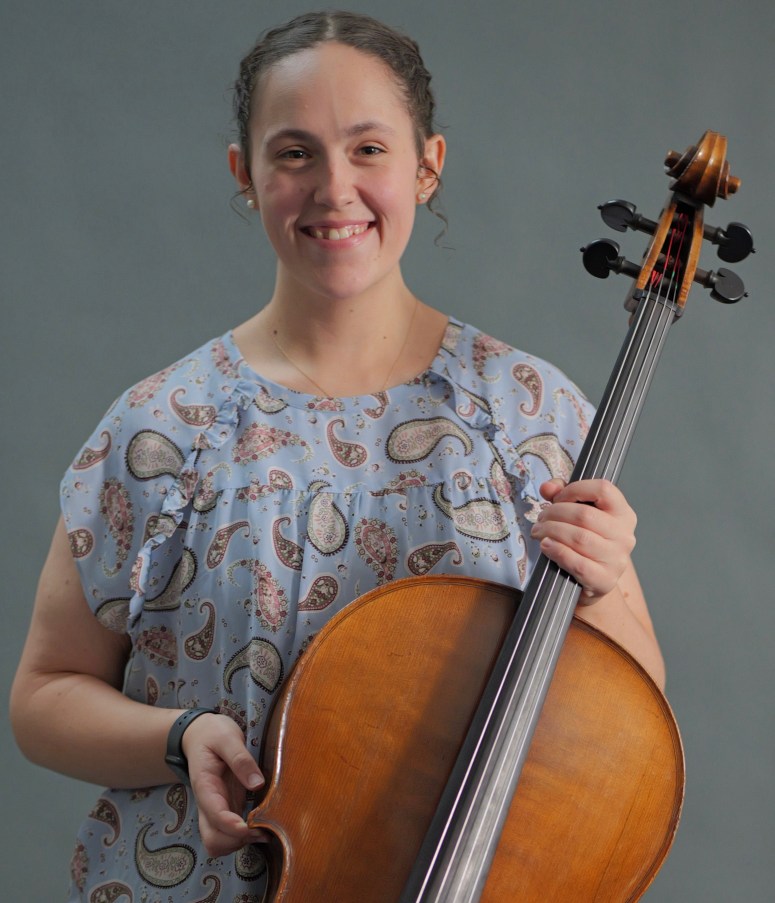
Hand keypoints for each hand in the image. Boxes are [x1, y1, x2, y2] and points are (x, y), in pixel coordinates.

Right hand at [181, 712, 267, 856]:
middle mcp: (208, 803)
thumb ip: (240, 759)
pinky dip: (242, 838)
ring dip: (238, 844)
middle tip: (262, 829)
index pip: (215, 815)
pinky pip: (228, 835)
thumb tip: (257, 784)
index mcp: (205, 786)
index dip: (232, 827)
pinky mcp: (225, 808)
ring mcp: (215, 808)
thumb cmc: (213, 733)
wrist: (198, 734)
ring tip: (263, 830)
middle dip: (236, 841)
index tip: (251, 827)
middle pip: (213, 839)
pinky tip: (260, 826)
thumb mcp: (227, 738)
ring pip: (218, 843)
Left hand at [530, 478, 636, 600]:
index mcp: (623, 514)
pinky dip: (557, 551)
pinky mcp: (604, 580)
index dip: (575, 489)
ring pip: (579, 538)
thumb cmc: (587, 541)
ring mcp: (616, 559)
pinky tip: (546, 545)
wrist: (596, 579)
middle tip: (540, 518)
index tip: (558, 498)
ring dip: (551, 531)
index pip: (603, 489)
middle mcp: (624, 535)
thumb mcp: (579, 513)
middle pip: (585, 515)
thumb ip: (562, 494)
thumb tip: (547, 487)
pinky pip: (578, 563)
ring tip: (538, 531)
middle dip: (554, 513)